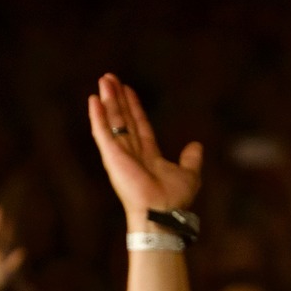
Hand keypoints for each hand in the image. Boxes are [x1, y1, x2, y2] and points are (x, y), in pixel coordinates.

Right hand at [87, 74, 204, 222]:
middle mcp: (132, 154)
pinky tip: (93, 100)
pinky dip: (97, 116)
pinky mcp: (111, 157)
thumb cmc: (174, 200)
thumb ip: (191, 160)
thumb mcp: (189, 175)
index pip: (140, 126)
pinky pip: (102, 132)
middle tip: (110, 78)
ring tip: (104, 80)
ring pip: (113, 121)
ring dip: (108, 100)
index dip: (134, 108)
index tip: (129, 90)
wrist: (163, 212)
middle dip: (118, 99)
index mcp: (148, 157)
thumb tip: (197, 145)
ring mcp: (120, 155)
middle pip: (123, 119)